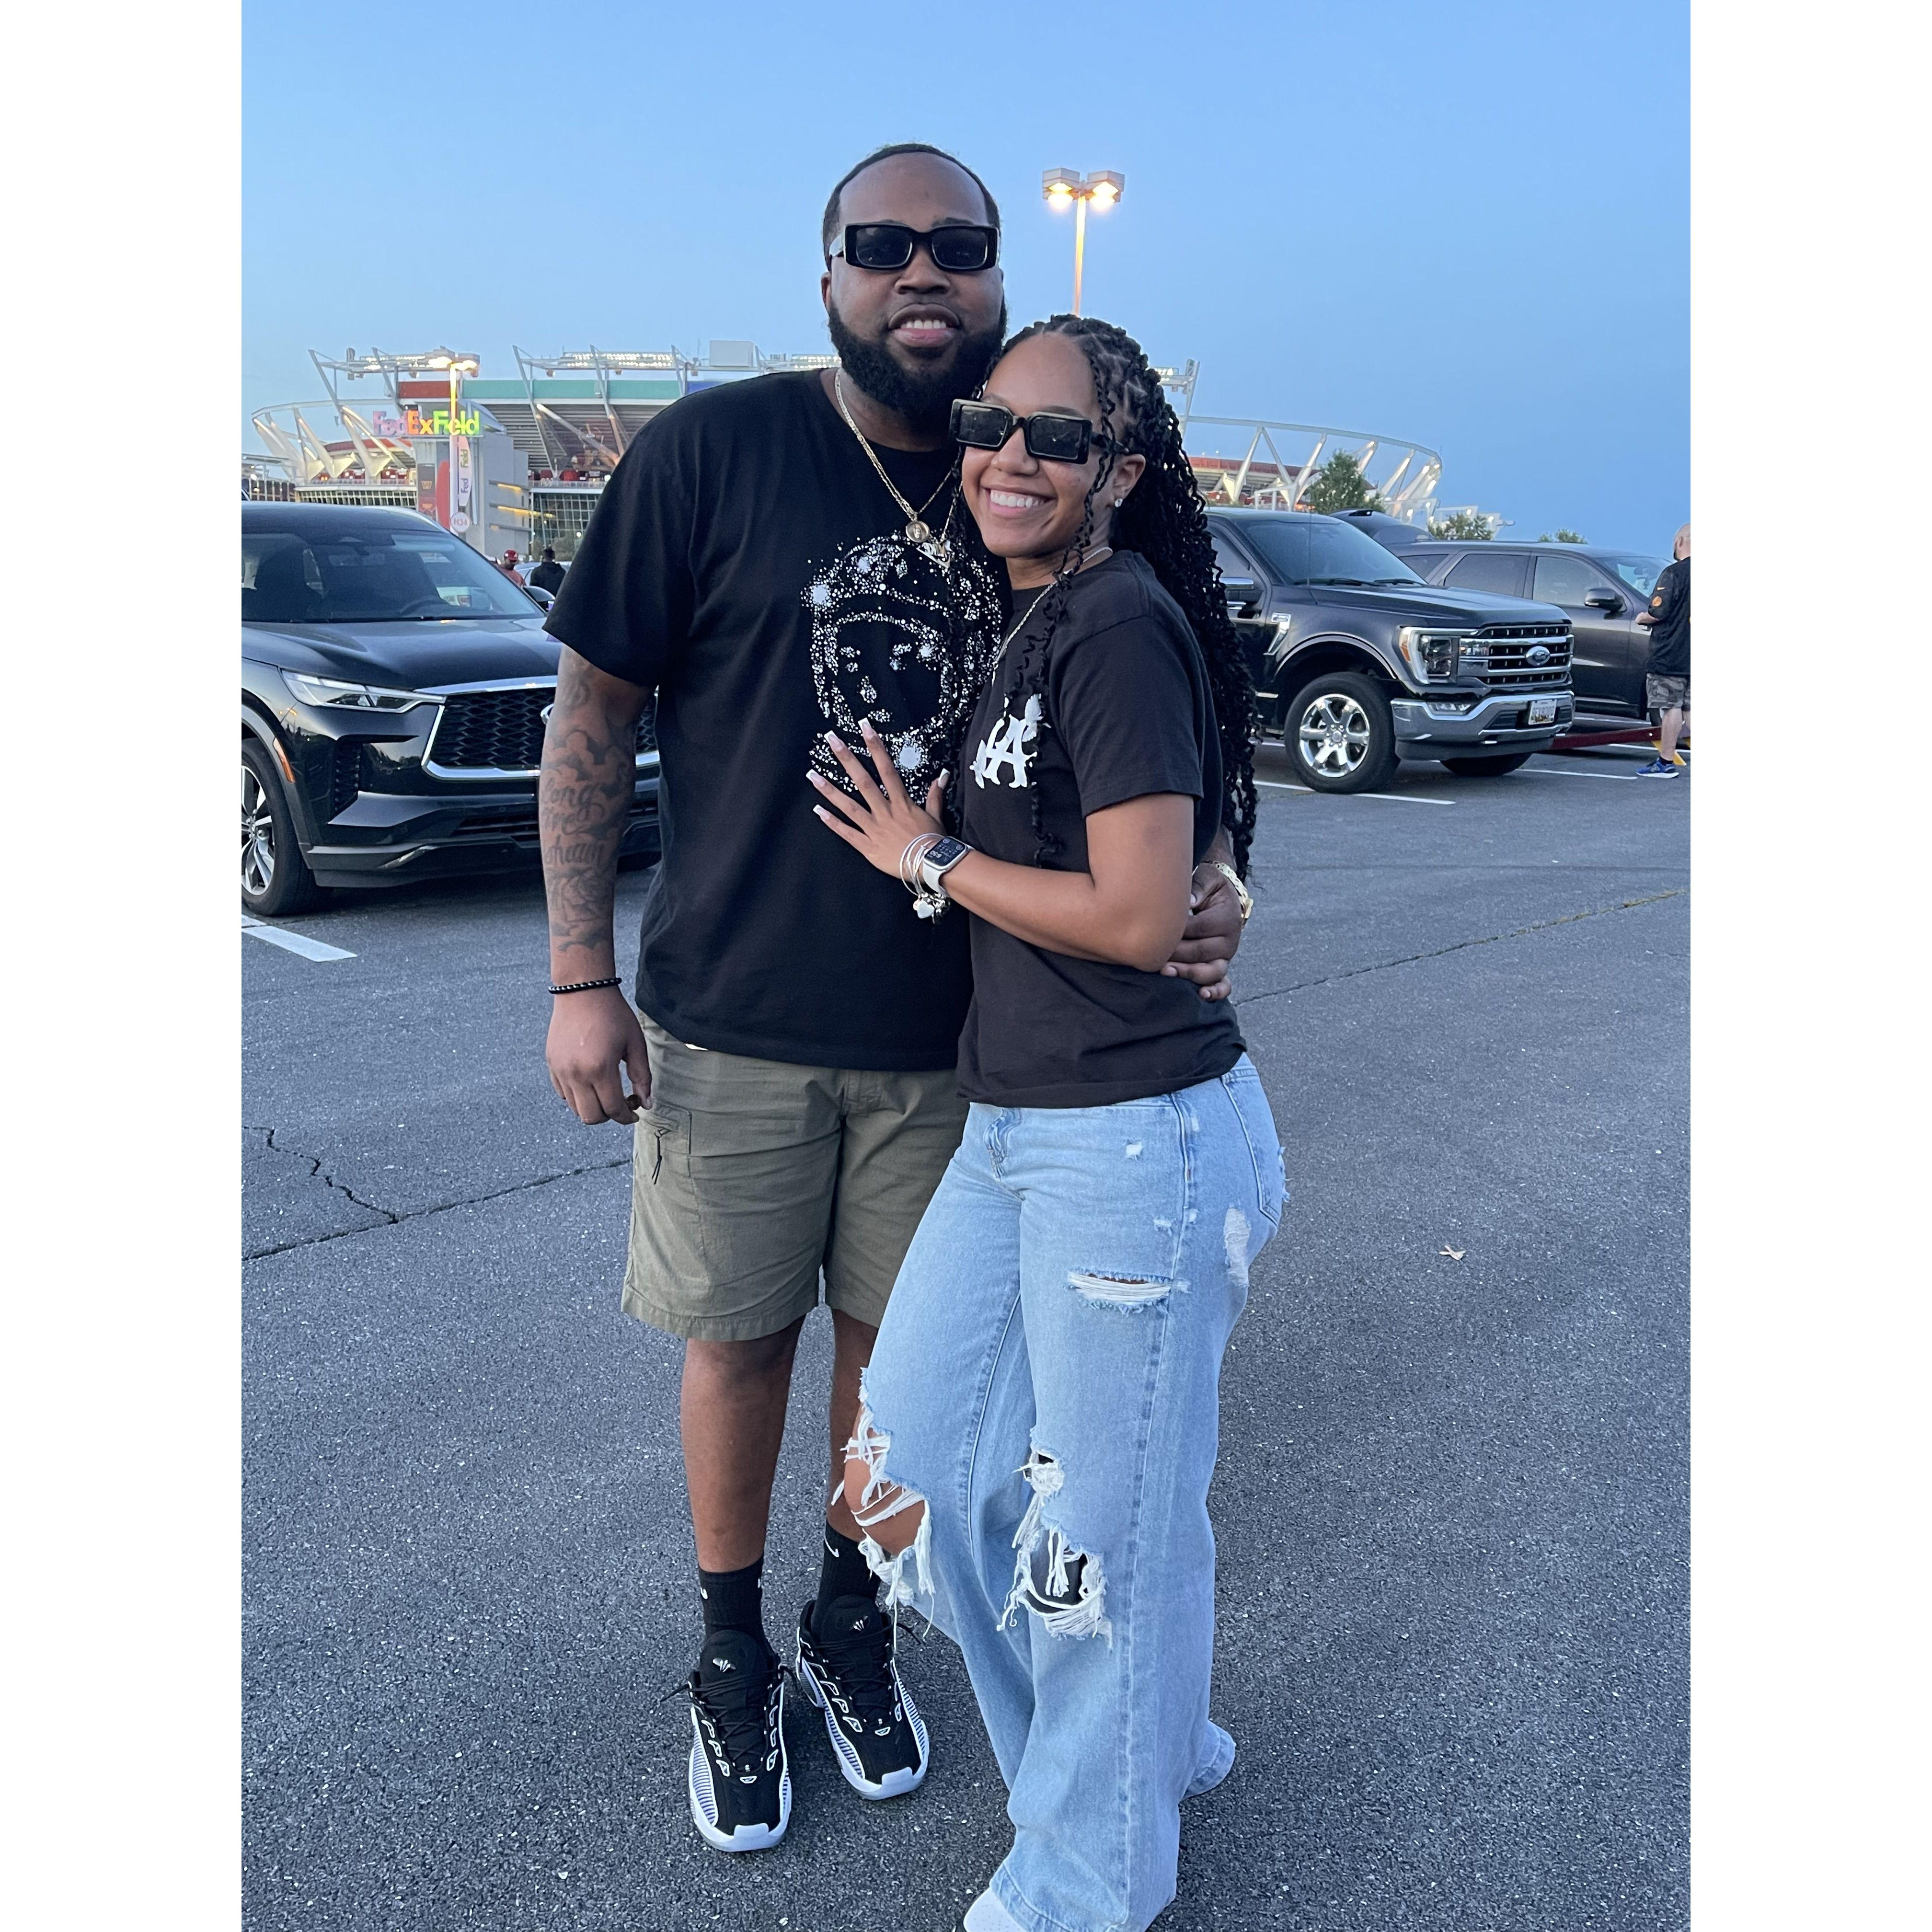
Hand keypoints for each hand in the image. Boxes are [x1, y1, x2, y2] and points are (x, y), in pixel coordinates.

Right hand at [547, 984, 650, 1124]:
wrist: (582, 990)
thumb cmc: (613, 1014)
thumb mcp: (635, 1044)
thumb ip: (642, 1076)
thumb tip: (647, 1103)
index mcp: (600, 1068)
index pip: (613, 1109)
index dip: (627, 1116)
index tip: (635, 1111)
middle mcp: (576, 1073)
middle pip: (591, 1117)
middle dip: (609, 1116)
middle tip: (622, 1102)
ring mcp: (560, 1070)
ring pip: (575, 1108)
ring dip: (593, 1107)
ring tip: (606, 1090)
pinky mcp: (551, 1064)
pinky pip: (563, 1093)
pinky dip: (577, 1095)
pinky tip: (590, 1081)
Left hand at [809, 720, 946, 876]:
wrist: (932, 865)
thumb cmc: (934, 842)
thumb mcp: (936, 815)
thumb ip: (934, 794)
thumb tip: (941, 776)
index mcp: (901, 803)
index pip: (886, 769)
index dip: (875, 746)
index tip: (865, 728)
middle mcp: (885, 812)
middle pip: (863, 781)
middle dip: (847, 758)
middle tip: (831, 740)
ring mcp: (874, 829)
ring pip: (849, 806)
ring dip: (829, 790)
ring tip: (812, 775)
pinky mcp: (868, 847)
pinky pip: (847, 833)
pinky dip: (833, 823)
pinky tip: (818, 811)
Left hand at [1162, 868, 1243, 1003]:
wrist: (1226, 896)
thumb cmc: (1210, 887)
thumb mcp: (1207, 879)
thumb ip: (1198, 888)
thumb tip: (1188, 902)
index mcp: (1226, 918)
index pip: (1199, 928)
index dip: (1176, 931)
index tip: (1155, 932)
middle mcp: (1230, 940)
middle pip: (1201, 952)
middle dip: (1175, 954)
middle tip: (1151, 955)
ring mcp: (1226, 957)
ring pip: (1211, 971)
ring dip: (1188, 973)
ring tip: (1166, 972)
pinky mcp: (1222, 966)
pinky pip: (1224, 984)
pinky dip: (1215, 992)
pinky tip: (1202, 995)